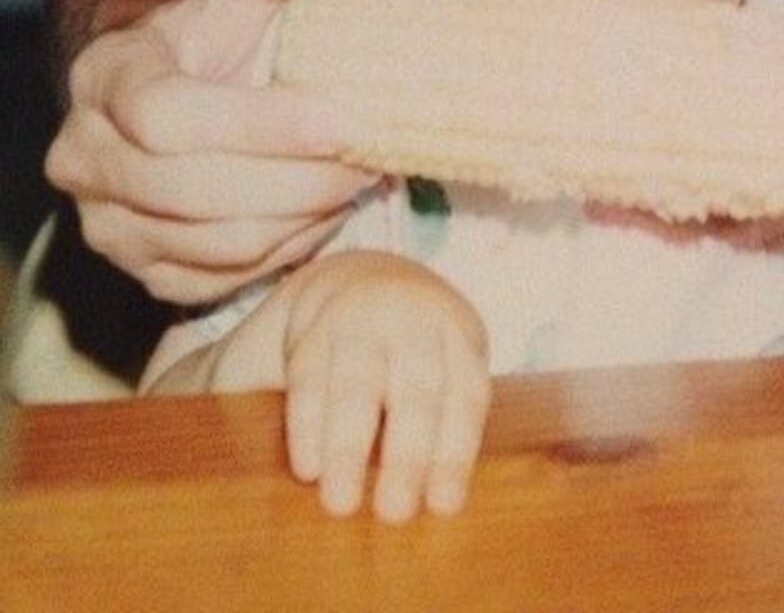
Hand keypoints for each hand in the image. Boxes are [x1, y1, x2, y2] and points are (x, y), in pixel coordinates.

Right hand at [44, 0, 375, 303]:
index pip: (165, 115)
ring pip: (212, 243)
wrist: (197, 77)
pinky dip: (288, 250)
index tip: (344, 119)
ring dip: (302, 217)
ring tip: (362, 180)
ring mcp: (109, 223)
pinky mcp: (147, 271)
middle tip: (371, 158)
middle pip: (190, 191)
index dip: (260, 125)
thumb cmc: (234, 19)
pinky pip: (224, 279)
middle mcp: (87, 156)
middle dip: (296, 179)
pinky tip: (329, 210)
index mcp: (108, 76)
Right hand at [280, 252, 490, 520]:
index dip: (455, 451)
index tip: (443, 505)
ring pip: (357, 385)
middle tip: (394, 512)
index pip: (465, 394)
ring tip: (341, 503)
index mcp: (459, 333)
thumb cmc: (415, 349)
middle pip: (416, 390)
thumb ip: (446, 419)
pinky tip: (308, 468)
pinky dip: (308, 425)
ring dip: (349, 447)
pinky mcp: (313, 330)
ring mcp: (362, 319)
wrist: (360, 280)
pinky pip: (310, 377)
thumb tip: (443, 503)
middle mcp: (415, 320)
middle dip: (407, 454)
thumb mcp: (447, 361)